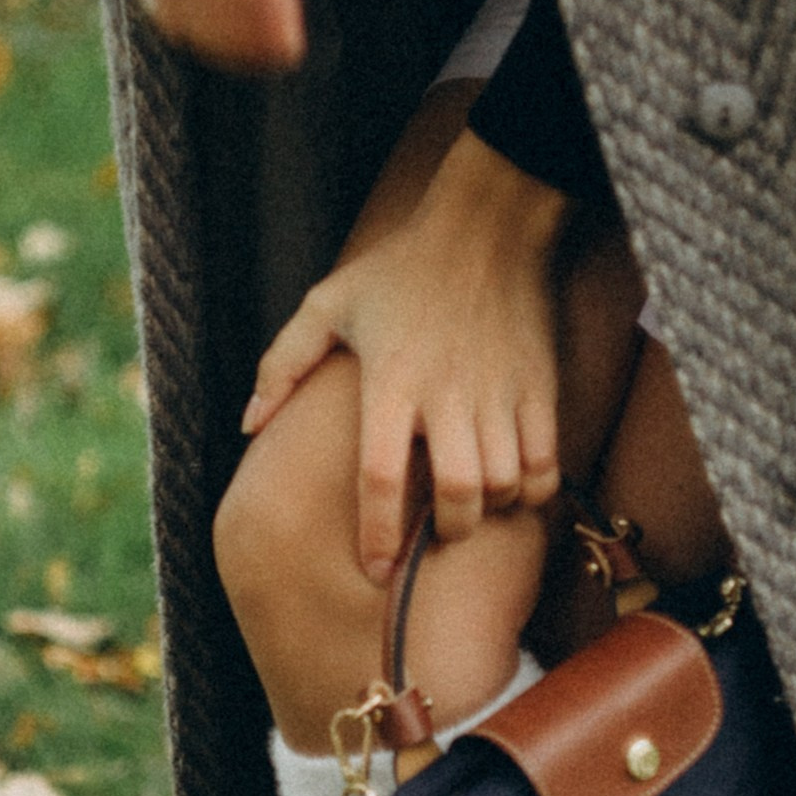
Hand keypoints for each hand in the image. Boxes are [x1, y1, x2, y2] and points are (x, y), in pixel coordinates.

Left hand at [243, 129, 569, 579]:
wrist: (487, 226)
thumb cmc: (399, 267)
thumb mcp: (328, 304)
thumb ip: (283, 365)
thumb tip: (250, 426)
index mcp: (390, 381)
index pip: (381, 477)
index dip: (379, 534)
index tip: (376, 570)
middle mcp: (446, 393)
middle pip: (456, 493)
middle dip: (445, 532)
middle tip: (434, 537)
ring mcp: (498, 393)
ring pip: (503, 483)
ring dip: (487, 510)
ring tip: (471, 507)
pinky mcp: (538, 387)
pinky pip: (545, 462)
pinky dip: (533, 490)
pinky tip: (514, 488)